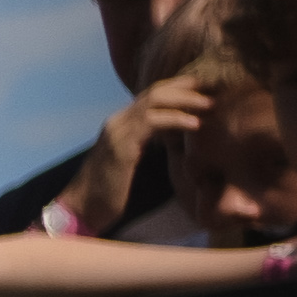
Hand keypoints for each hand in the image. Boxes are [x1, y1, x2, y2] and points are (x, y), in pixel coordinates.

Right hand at [72, 68, 217, 231]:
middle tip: (214, 89)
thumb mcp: (131, 160)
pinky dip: (176, 119)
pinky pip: (151, 122)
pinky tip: (195, 124)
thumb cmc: (108, 191)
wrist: (82, 208)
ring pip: (154, 102)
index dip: (180, 88)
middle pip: (155, 91)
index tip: (207, 89)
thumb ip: (146, 144)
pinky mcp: (121, 145)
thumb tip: (171, 138)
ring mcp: (117, 131)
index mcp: (121, 124)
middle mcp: (117, 121)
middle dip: (187, 87)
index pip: (151, 95)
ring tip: (210, 105)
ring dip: (186, 101)